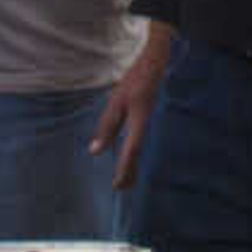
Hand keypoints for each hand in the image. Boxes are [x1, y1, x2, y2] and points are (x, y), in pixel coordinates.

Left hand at [94, 27, 173, 192]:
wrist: (156, 63)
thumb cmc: (135, 80)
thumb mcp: (116, 101)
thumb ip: (107, 126)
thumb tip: (95, 151)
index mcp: (140, 121)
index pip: (131, 151)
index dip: (124, 169)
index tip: (117, 185)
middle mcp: (147, 125)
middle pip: (138, 154)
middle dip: (130, 172)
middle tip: (122, 188)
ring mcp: (149, 122)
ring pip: (141, 149)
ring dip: (133, 164)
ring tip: (127, 179)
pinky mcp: (148, 118)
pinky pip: (141, 141)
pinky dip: (135, 153)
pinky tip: (130, 157)